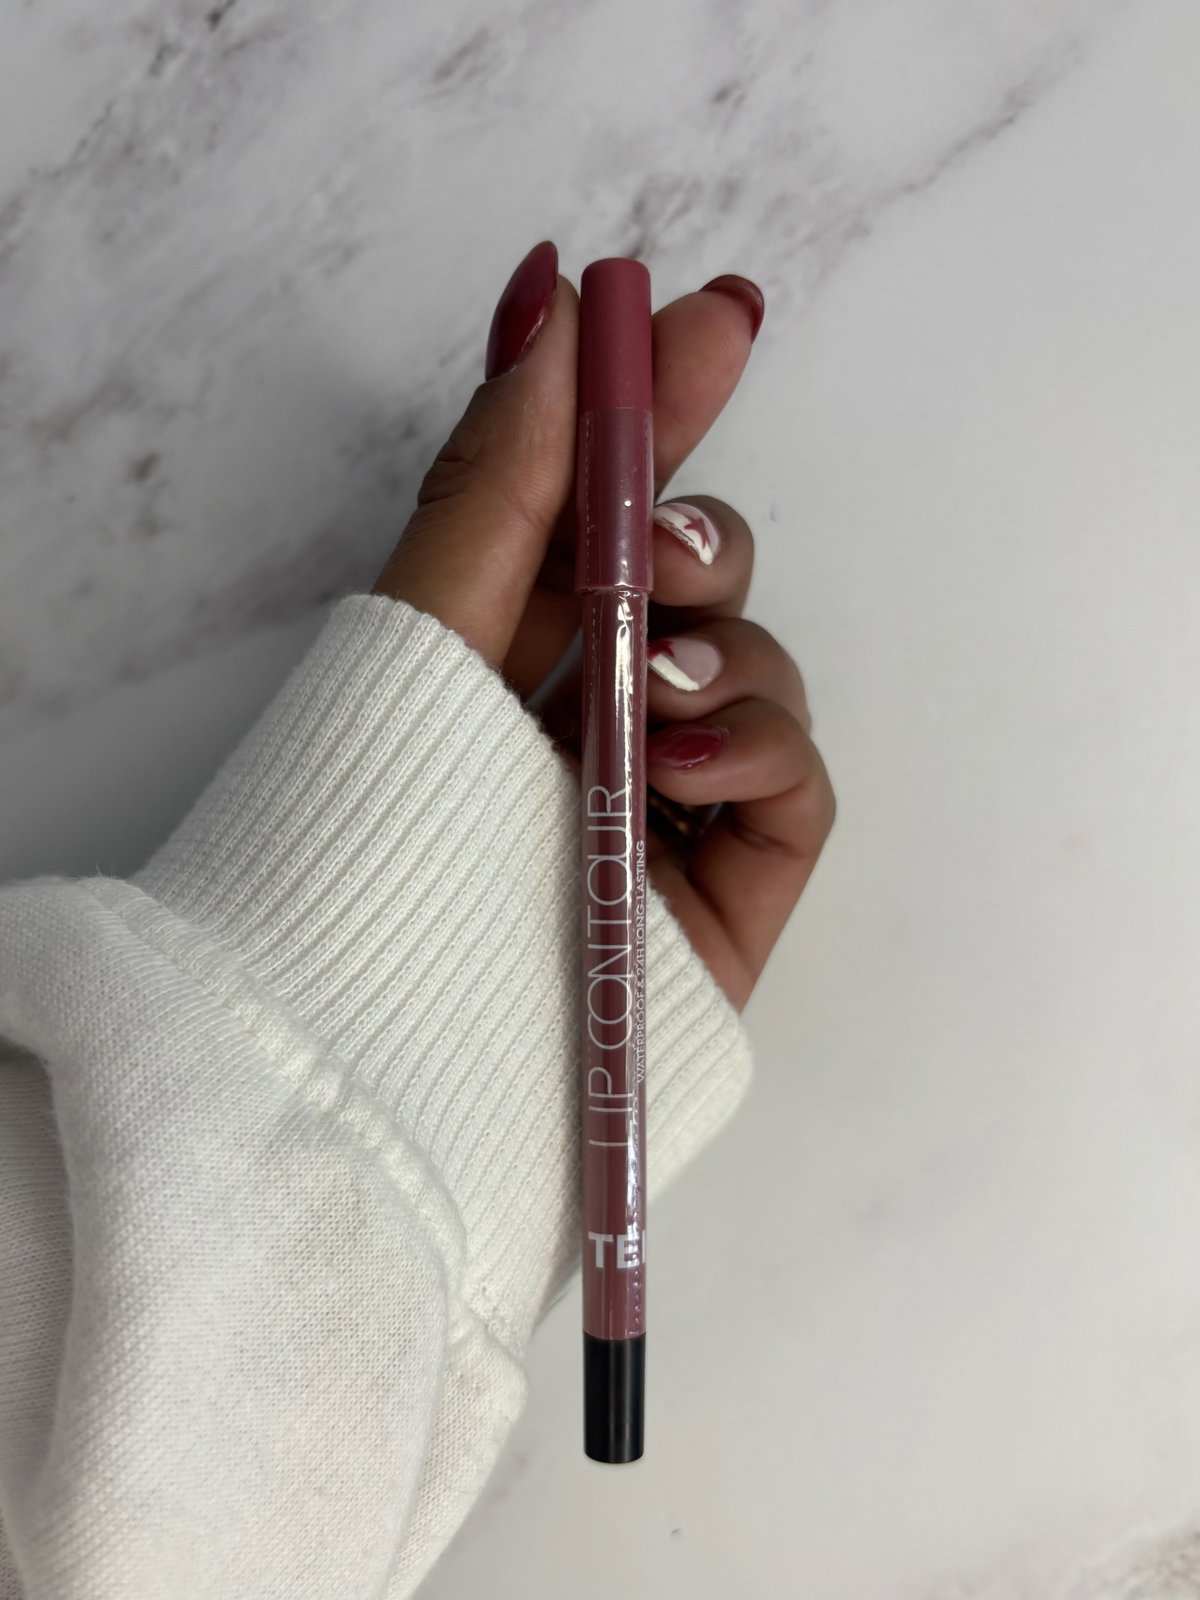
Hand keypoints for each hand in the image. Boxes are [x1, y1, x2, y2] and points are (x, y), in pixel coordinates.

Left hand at [373, 242, 834, 1009]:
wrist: (396, 1050)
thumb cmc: (385, 835)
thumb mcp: (432, 626)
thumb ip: (507, 472)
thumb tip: (552, 302)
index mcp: (511, 653)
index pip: (608, 510)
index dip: (662, 411)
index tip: (706, 313)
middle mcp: (595, 716)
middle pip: (701, 583)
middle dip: (704, 537)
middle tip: (666, 548)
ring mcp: (669, 802)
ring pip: (762, 667)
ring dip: (724, 652)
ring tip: (648, 692)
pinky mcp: (730, 885)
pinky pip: (799, 782)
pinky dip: (761, 750)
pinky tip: (686, 762)